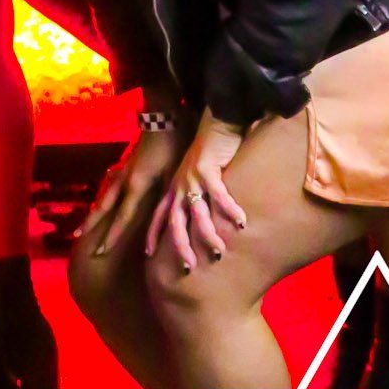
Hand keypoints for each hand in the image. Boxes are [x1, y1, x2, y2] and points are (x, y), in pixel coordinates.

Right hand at [80, 126, 182, 258]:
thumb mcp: (173, 174)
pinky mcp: (127, 163)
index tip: (100, 251)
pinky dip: (104, 194)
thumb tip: (166, 224)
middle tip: (77, 237)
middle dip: (92, 223)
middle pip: (104, 206)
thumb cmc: (171, 146)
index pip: (122, 217)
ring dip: (95, 210)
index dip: (112, 235)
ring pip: (105, 194)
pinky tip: (103, 196)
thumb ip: (167, 198)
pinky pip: (110, 184)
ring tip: (85, 221)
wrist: (162, 116)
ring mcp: (123, 170)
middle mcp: (124, 180)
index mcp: (136, 186)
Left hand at [148, 107, 247, 269]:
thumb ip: (196, 194)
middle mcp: (180, 185)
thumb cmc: (209, 151)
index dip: (154, 235)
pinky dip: (229, 209)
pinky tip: (240, 222)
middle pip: (174, 222)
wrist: (215, 121)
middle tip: (187, 268)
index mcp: (174, 187)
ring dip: (207, 234)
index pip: (160, 215)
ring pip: (197, 213)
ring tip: (218, 251)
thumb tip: (202, 217)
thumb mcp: (195, 175)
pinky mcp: (208, 169)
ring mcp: (192, 178)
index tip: (148, 256)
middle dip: (179, 246)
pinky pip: (219, 195)